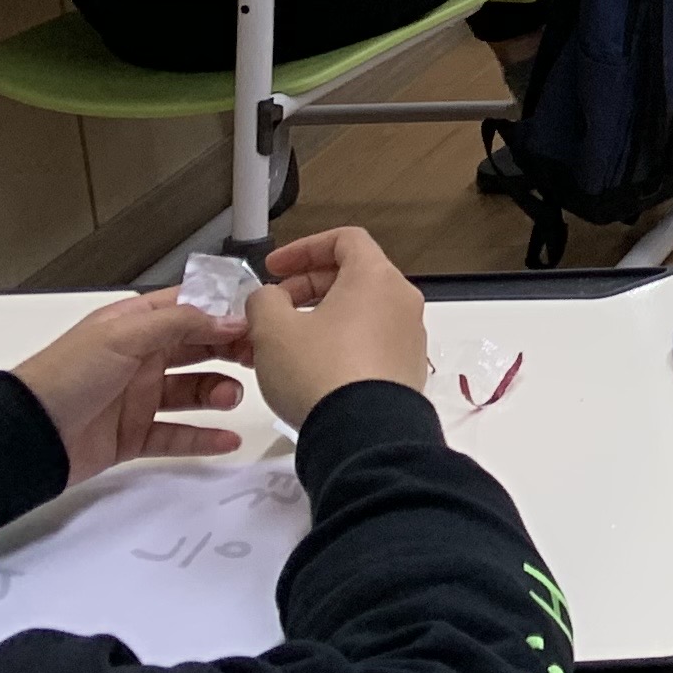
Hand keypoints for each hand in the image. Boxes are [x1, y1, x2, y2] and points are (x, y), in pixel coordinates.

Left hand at [10, 296, 248, 480]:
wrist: (27, 435)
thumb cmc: (68, 374)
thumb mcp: (124, 335)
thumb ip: (182, 323)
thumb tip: (233, 318)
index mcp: (134, 325)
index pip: (189, 309)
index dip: (225, 311)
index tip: (261, 319)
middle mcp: (140, 358)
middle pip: (198, 348)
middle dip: (231, 350)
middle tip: (260, 358)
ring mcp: (138, 398)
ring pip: (193, 391)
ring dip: (218, 392)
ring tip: (230, 398)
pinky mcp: (135, 435)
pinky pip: (178, 435)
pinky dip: (204, 438)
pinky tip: (228, 439)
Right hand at [245, 229, 430, 425]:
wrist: (365, 432)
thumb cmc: (318, 370)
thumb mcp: (272, 329)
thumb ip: (263, 300)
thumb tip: (270, 298)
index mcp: (377, 278)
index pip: (346, 239)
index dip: (304, 248)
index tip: (273, 269)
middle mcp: (402, 301)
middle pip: (353, 276)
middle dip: (306, 286)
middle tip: (271, 308)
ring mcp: (409, 336)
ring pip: (359, 312)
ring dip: (318, 318)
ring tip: (281, 343)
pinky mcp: (407, 369)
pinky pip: (370, 342)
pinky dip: (338, 342)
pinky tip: (308, 369)